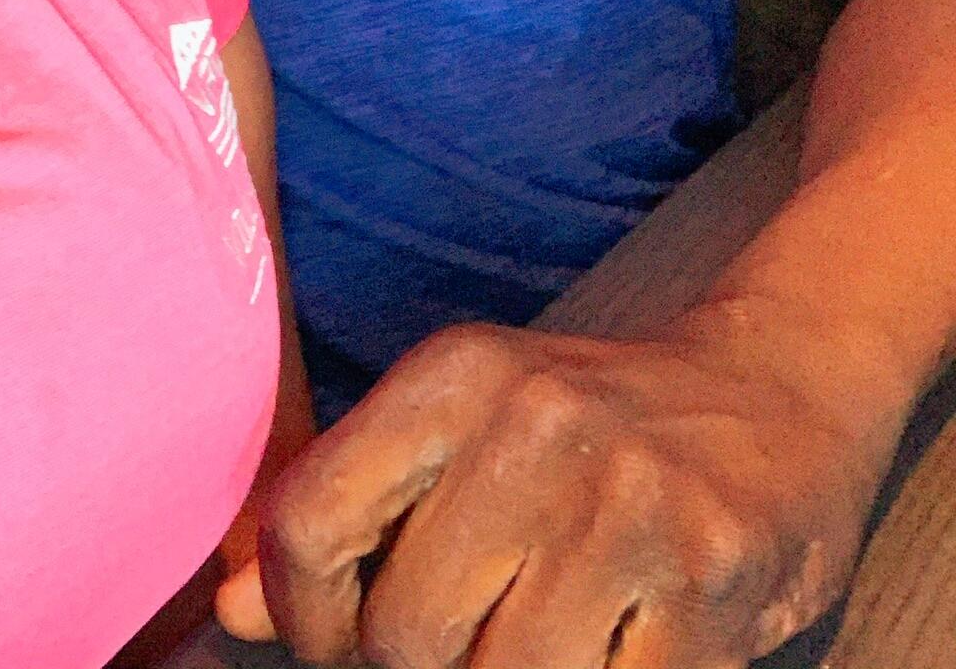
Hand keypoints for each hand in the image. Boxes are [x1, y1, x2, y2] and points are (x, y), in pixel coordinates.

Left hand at [218, 312, 895, 667]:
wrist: (779, 384)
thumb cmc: (592, 426)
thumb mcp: (462, 428)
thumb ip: (352, 511)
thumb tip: (235, 609)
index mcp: (454, 374)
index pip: (310, 520)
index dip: (306, 618)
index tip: (342, 640)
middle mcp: (532, 421)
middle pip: (403, 632)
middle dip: (420, 668)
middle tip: (467, 644)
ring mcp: (625, 499)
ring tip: (546, 639)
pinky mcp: (709, 575)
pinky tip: (619, 649)